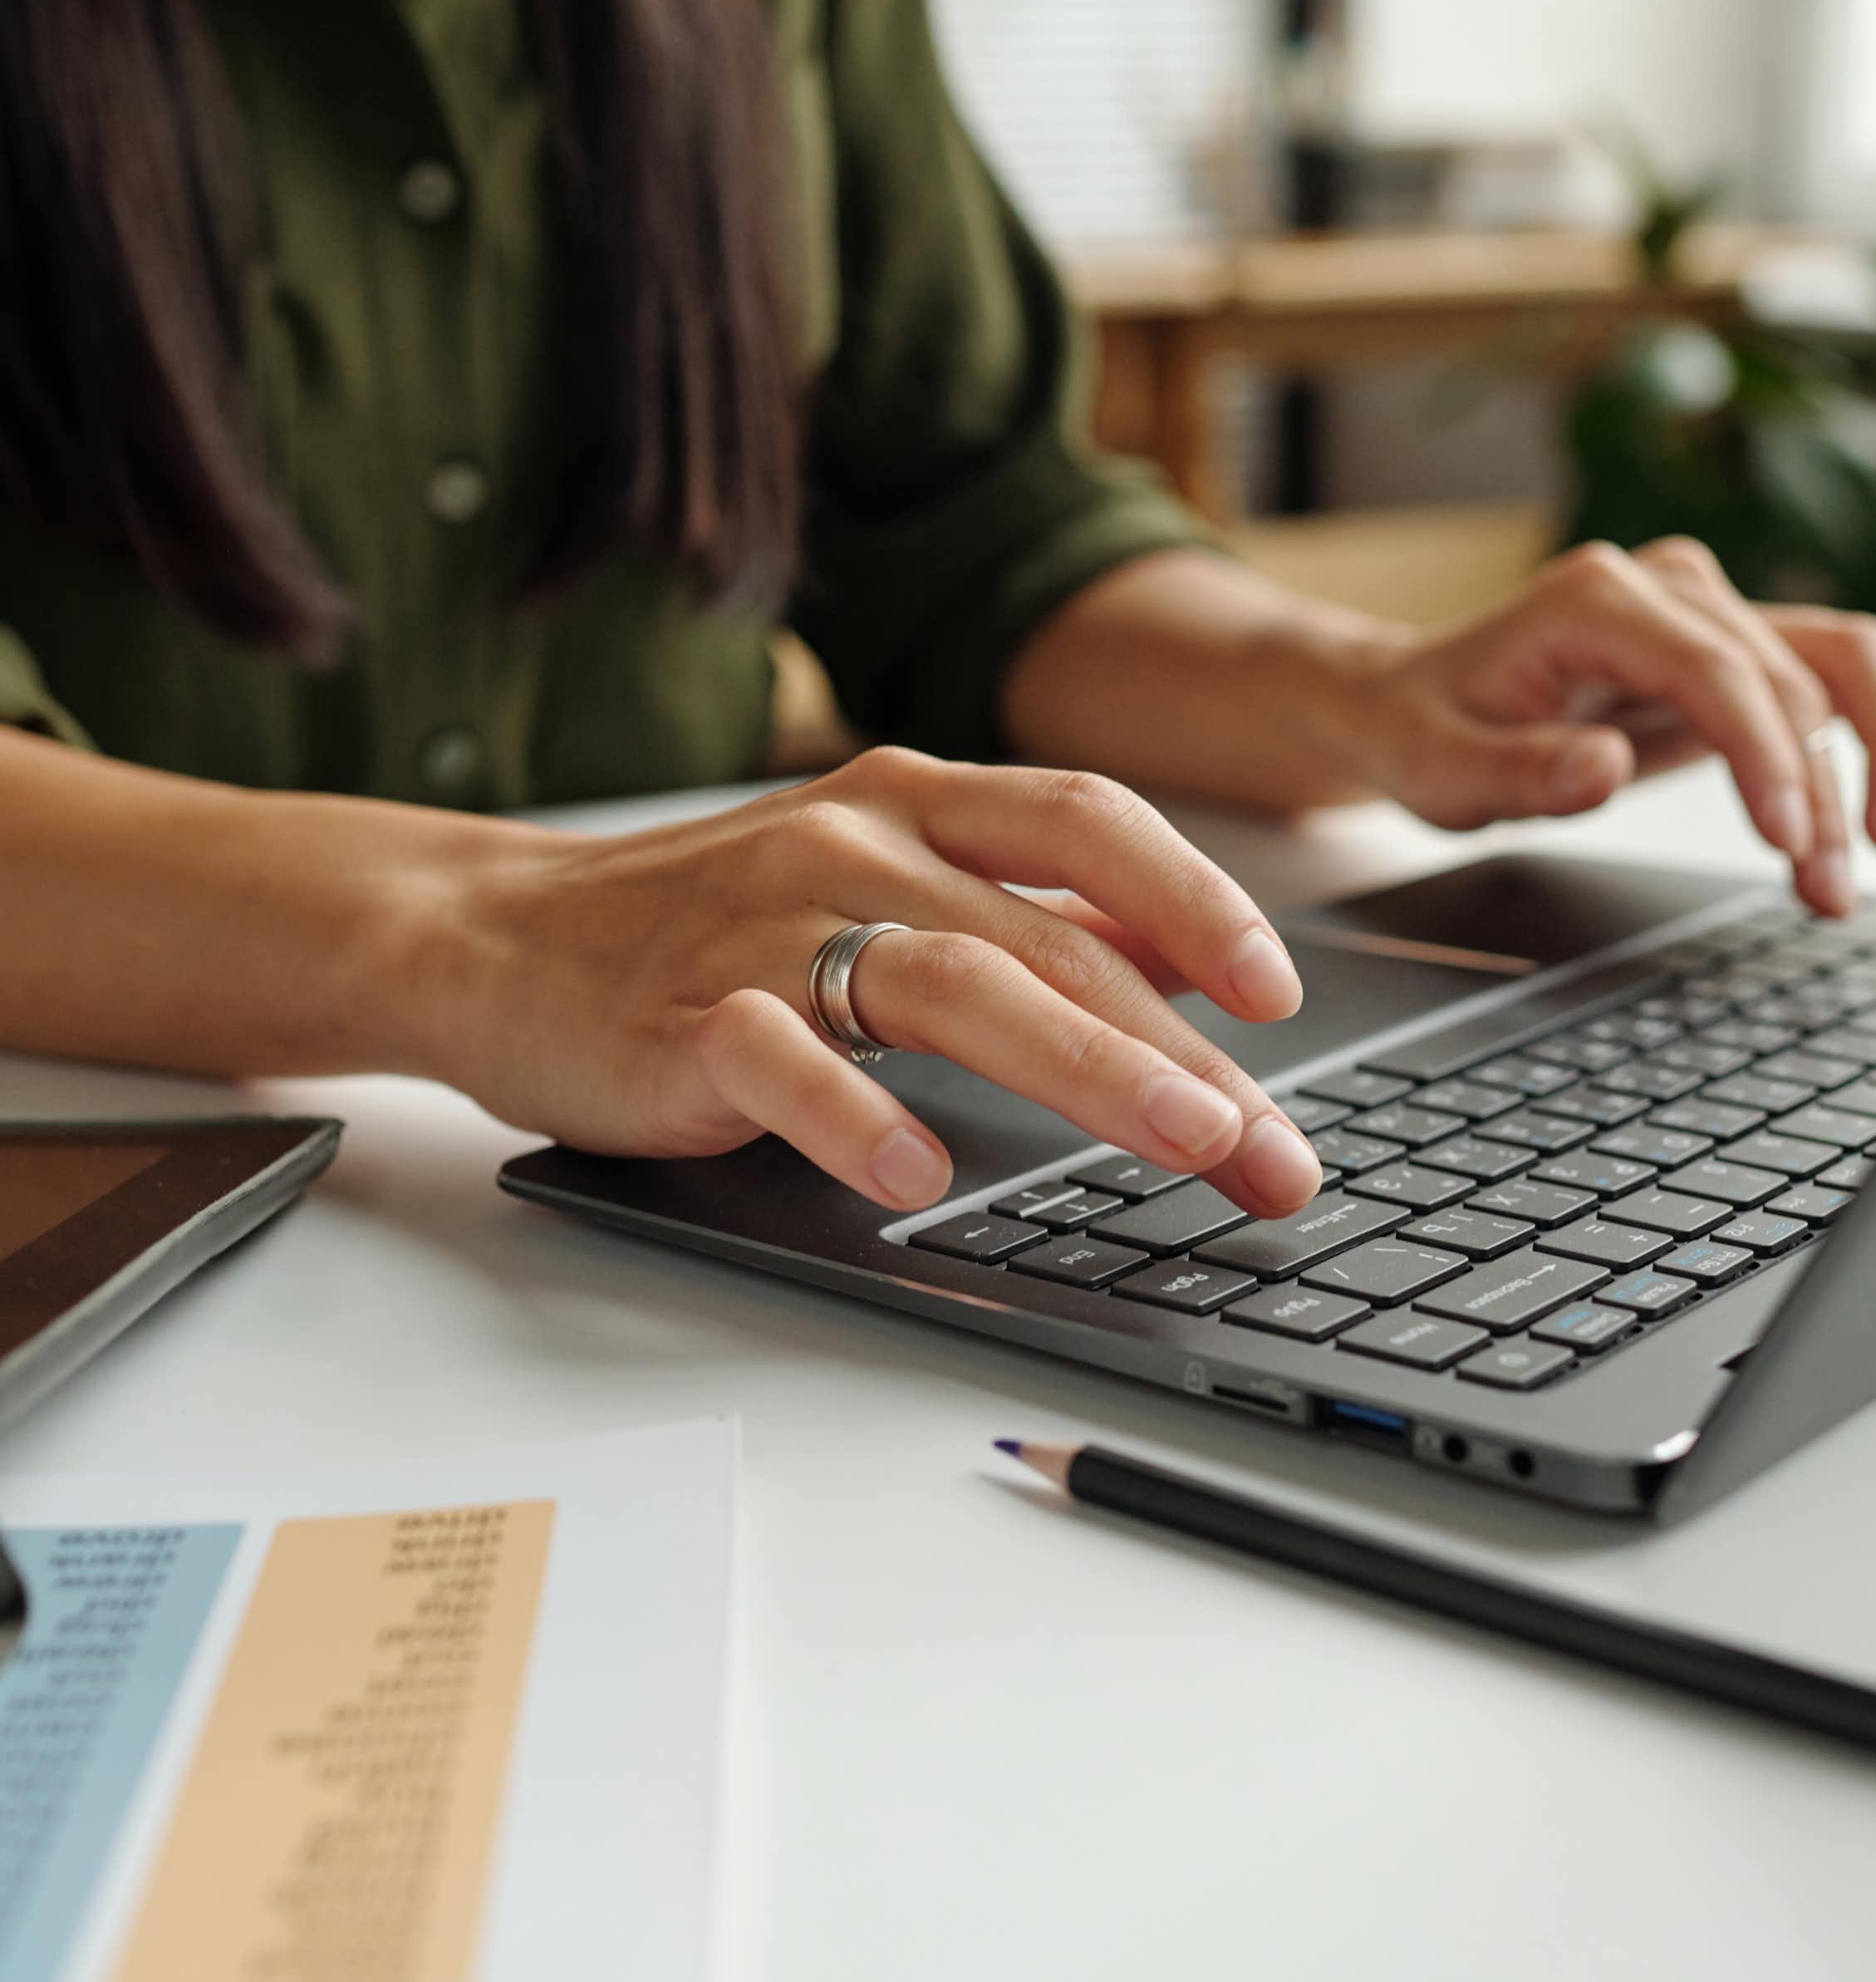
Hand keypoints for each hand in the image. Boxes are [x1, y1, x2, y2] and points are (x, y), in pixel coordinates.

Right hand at [445, 748, 1322, 1214]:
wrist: (493, 935)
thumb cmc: (711, 921)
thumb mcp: (881, 880)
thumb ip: (1026, 908)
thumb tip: (1183, 958)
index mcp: (911, 801)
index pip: (1087, 821)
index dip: (1197, 900)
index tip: (1277, 995)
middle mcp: (852, 842)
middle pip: (1050, 935)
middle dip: (1183, 1047)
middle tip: (1271, 1148)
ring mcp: (763, 924)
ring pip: (946, 979)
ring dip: (1083, 1063)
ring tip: (1182, 1141)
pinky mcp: (679, 1016)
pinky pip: (778, 1057)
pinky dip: (852, 1116)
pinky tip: (916, 1180)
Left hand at [1335, 538, 1875, 914]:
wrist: (1411, 701)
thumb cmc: (1424, 732)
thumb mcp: (1440, 769)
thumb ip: (1519, 771)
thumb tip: (1605, 765)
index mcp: (1595, 600)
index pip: (1718, 673)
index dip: (1768, 758)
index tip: (1791, 841)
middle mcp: (1666, 585)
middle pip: (1795, 672)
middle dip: (1828, 786)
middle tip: (1834, 887)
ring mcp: (1705, 608)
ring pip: (1837, 664)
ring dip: (1875, 757)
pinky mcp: (1727, 646)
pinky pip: (1831, 671)